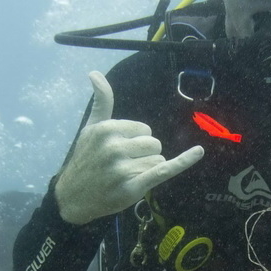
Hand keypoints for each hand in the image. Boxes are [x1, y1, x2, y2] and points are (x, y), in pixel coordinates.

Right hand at [55, 71, 203, 224]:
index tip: (120, 151)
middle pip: (154, 144)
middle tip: (123, 165)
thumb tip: (95, 73)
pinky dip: (183, 161)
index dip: (136, 141)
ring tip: (125, 176)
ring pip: (158, 160)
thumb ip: (101, 102)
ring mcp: (123, 168)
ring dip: (147, 169)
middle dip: (145, 155)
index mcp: (107, 130)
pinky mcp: (133, 187)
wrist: (73, 197)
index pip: (144, 129)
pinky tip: (198, 152)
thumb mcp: (90, 128)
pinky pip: (164, 170)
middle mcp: (114, 147)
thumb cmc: (85, 160)